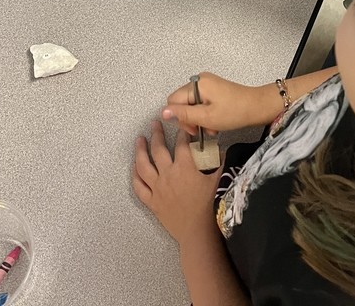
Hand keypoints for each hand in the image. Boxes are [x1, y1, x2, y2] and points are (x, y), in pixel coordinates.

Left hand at [132, 121, 220, 244]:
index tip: (181, 125)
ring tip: (139, 140)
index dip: (182, 132)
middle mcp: (168, 174)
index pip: (182, 144)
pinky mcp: (152, 202)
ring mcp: (157, 188)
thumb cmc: (210, 206)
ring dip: (140, 151)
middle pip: (158, 149)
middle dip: (156, 134)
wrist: (198, 231)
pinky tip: (134, 168)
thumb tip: (221, 150)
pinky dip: (135, 176)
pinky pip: (139, 187)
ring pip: (143, 166)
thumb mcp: (219, 180)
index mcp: (184, 167)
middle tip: (154, 124)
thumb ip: (220, 162)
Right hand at [163, 72, 278, 136]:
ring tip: (212, 128)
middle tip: (202, 130)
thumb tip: (163, 112)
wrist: (258, 107)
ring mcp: (208, 84)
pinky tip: (215, 122)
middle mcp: (200, 80)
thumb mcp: (206, 117)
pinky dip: (206, 114)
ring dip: (199, 119)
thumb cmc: (235, 112)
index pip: (173, 101)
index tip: (193, 129)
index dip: (179, 117)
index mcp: (196, 84)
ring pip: (192, 105)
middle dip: (190, 119)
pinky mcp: (214, 89)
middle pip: (181, 102)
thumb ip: (184, 114)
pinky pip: (201, 103)